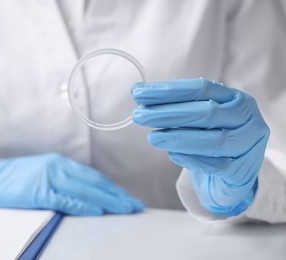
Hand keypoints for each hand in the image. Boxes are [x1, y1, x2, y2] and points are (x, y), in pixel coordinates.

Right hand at [0, 153, 143, 215]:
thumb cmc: (12, 179)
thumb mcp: (41, 174)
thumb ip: (62, 182)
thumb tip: (85, 196)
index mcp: (60, 164)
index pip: (93, 177)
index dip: (112, 188)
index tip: (127, 198)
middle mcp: (57, 167)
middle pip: (94, 183)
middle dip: (117, 195)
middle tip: (134, 206)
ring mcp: (47, 177)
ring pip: (85, 190)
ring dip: (107, 200)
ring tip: (124, 209)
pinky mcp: (37, 190)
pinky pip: (64, 199)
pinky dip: (82, 205)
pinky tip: (96, 211)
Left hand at [131, 78, 269, 216]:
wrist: (235, 173)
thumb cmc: (213, 138)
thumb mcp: (200, 118)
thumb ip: (177, 106)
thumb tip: (139, 94)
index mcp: (235, 99)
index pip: (201, 89)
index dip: (168, 90)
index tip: (139, 93)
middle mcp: (247, 119)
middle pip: (207, 113)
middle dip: (168, 113)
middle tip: (139, 115)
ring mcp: (248, 145)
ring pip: (213, 141)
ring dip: (178, 138)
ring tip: (152, 138)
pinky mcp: (241, 171)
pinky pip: (215, 165)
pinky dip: (191, 159)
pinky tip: (172, 154)